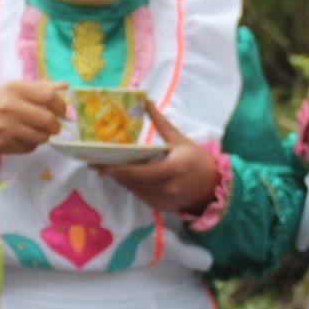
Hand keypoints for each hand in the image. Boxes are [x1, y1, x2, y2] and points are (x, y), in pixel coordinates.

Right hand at [0, 80, 67, 162]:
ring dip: (45, 136)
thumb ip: (41, 87)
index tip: (61, 110)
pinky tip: (25, 138)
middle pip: (48, 119)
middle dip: (56, 125)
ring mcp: (7, 127)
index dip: (60, 105)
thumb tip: (65, 86)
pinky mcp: (6, 144)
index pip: (48, 96)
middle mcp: (10, 106)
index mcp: (15, 88)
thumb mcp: (16, 90)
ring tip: (38, 131)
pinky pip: (31, 147)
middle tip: (53, 125)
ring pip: (42, 136)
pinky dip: (33, 144)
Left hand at [102, 100, 221, 212]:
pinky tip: (122, 177)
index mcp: (174, 169)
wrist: (212, 186)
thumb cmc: (196, 159)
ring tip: (104, 169)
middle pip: (134, 182)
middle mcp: (169, 188)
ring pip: (135, 190)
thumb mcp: (179, 139)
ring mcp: (166, 201)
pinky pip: (141, 196)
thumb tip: (146, 101)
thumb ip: (160, 122)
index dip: (120, 170)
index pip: (141, 172)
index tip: (103, 164)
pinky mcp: (163, 207)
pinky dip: (131, 186)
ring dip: (120, 180)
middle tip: (96, 165)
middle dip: (114, 173)